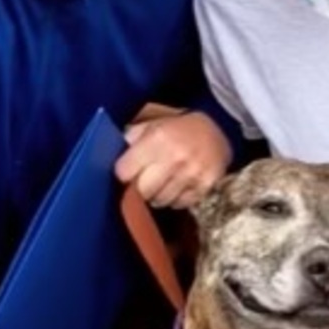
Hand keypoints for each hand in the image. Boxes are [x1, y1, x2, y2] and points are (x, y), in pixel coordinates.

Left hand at [116, 108, 230, 209]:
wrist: (218, 129)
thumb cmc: (177, 128)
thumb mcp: (151, 124)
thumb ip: (130, 140)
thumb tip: (109, 157)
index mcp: (157, 139)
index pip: (125, 172)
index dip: (124, 173)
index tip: (126, 172)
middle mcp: (175, 158)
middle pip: (142, 191)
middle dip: (139, 188)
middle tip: (143, 180)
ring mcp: (191, 174)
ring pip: (160, 200)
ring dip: (156, 195)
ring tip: (161, 182)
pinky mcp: (205, 186)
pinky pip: (180, 204)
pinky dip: (175, 198)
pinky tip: (177, 185)